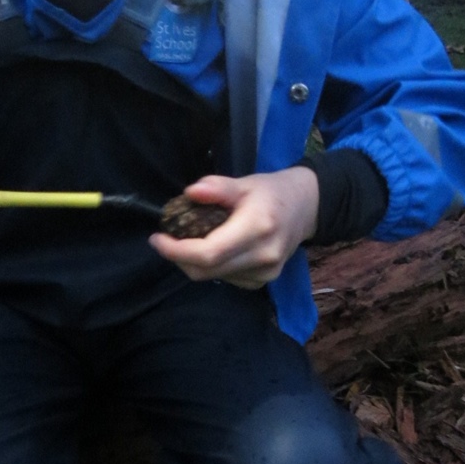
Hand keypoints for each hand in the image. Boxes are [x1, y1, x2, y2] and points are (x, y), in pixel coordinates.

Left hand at [149, 168, 318, 288]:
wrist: (307, 208)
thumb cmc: (271, 192)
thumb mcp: (244, 182)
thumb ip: (217, 187)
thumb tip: (190, 192)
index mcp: (257, 228)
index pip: (209, 253)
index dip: (177, 251)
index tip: (157, 239)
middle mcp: (263, 256)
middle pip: (207, 270)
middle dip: (179, 258)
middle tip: (166, 241)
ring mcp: (266, 273)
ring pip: (214, 277)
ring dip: (193, 263)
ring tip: (187, 242)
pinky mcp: (264, 281)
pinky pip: (226, 279)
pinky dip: (211, 267)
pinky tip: (212, 250)